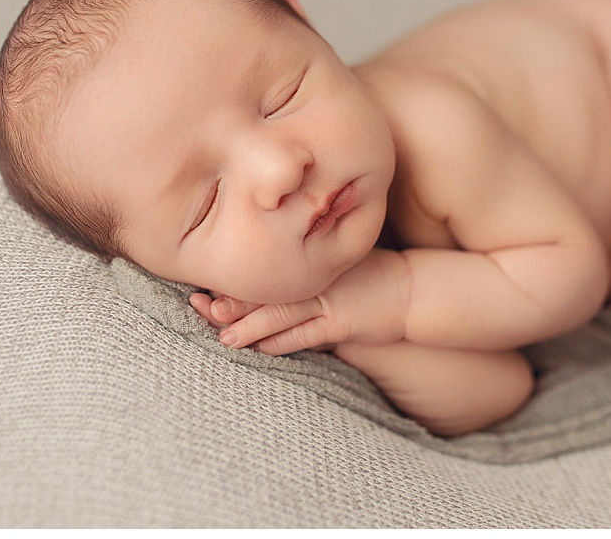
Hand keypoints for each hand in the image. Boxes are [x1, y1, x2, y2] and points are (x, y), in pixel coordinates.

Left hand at [188, 249, 410, 355]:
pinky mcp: (341, 321)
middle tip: (197, 305)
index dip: (236, 278)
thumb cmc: (374, 279)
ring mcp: (328, 298)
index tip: (205, 284)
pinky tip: (261, 349)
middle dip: (230, 300)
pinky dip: (281, 342)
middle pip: (266, 289)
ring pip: (280, 313)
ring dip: (249, 326)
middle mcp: (316, 276)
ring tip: (221, 336)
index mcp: (312, 260)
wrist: (413, 289)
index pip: (266, 268)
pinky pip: (305, 334)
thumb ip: (311, 268)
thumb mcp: (340, 265)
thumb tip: (275, 272)